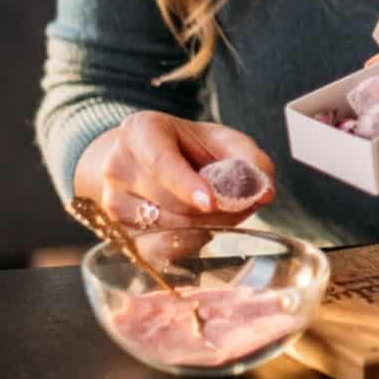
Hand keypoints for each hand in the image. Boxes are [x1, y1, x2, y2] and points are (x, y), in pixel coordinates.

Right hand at [75, 110, 275, 230]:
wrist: (144, 160)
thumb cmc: (187, 147)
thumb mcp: (220, 139)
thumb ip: (248, 158)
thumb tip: (266, 191)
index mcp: (139, 132)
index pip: (160, 162)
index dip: (186, 184)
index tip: (211, 202)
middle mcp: (117, 166)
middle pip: (168, 200)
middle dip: (211, 210)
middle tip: (242, 204)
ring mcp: (111, 200)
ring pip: (165, 226)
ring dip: (203, 225)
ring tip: (220, 209)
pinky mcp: (117, 229)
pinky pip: (158, 247)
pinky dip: (187, 240)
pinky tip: (201, 225)